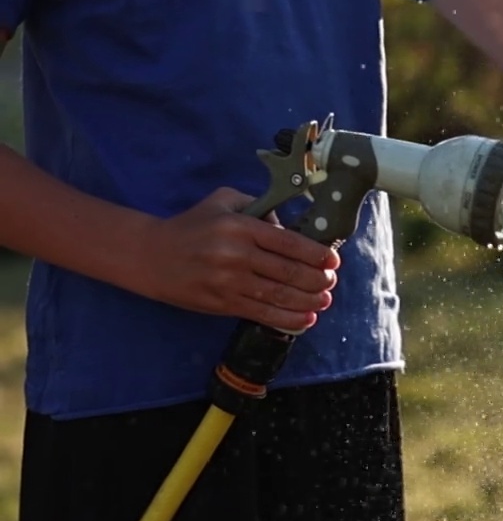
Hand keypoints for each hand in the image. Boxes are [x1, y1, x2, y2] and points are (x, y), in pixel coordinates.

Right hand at [136, 187, 340, 331]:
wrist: (152, 256)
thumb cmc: (194, 225)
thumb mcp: (225, 202)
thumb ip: (260, 207)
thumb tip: (292, 226)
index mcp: (240, 226)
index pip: (289, 242)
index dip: (316, 254)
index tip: (332, 260)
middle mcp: (236, 254)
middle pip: (289, 271)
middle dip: (317, 279)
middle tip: (330, 281)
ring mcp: (229, 282)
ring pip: (279, 295)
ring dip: (308, 301)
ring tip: (324, 300)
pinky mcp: (222, 303)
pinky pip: (262, 313)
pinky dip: (288, 318)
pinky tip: (306, 318)